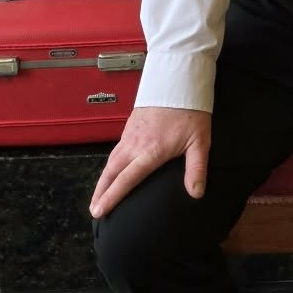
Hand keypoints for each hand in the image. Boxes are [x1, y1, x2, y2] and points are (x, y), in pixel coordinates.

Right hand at [89, 104, 210, 217]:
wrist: (178, 82)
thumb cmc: (190, 112)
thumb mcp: (200, 142)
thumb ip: (196, 169)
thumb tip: (196, 193)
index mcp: (151, 151)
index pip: (127, 179)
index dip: (112, 197)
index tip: (100, 211)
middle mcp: (135, 144)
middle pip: (111, 172)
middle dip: (100, 193)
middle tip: (93, 210)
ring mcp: (130, 135)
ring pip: (111, 161)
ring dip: (102, 180)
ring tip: (97, 196)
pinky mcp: (129, 127)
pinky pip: (115, 150)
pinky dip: (109, 165)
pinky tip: (110, 171)